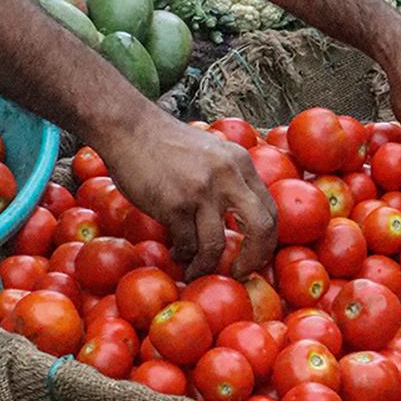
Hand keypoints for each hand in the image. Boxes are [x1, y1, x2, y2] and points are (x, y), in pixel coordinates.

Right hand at [94, 112, 276, 279]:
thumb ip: (228, 176)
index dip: (267, 241)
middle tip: (239, 273)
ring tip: (194, 271)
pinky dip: (183, 255)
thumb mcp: (210, 151)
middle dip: (254, 259)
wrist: (129, 128)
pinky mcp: (175, 204)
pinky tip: (177, 254)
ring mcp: (202, 191)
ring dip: (205, 266)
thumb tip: (238, 217)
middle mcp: (228, 176)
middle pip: (260, 228)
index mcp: (241, 163)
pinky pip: (186, 243)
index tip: (254, 256)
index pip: (270, 209)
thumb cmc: (165, 143)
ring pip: (216, 246)